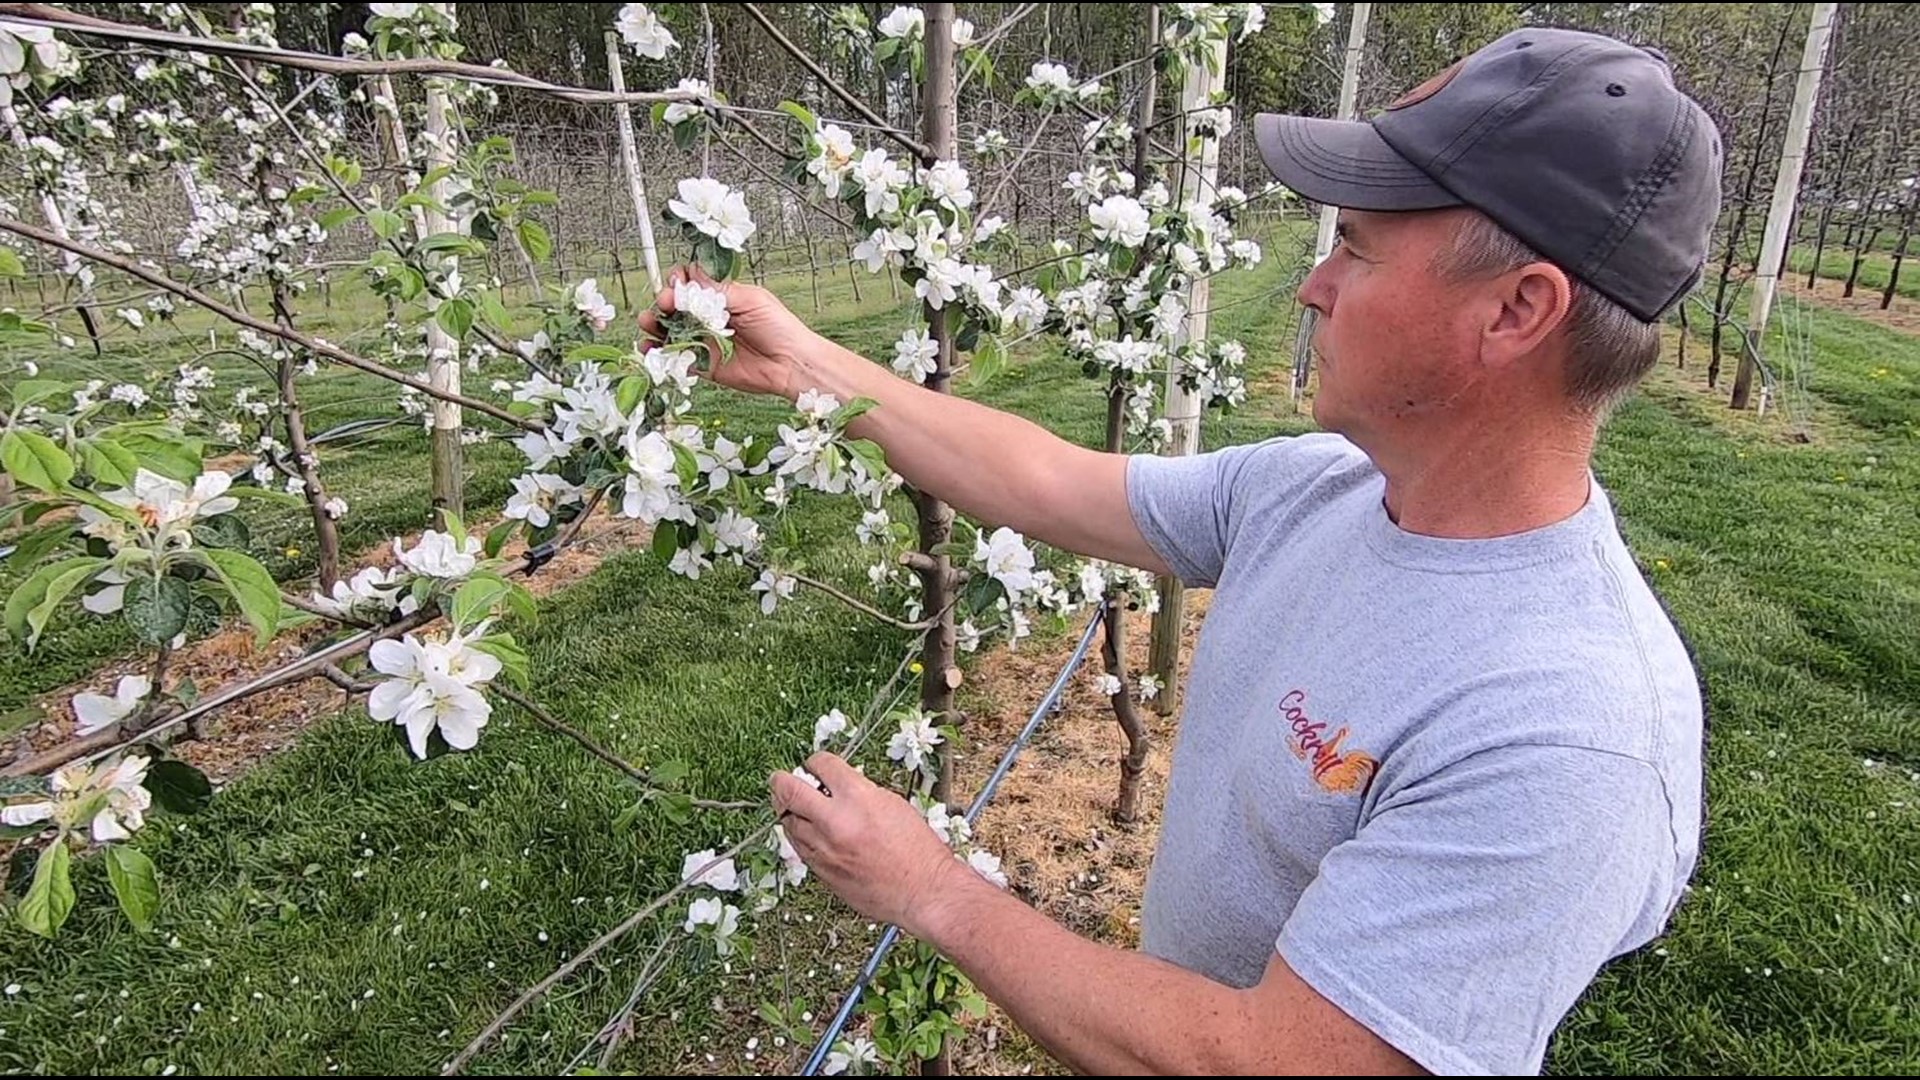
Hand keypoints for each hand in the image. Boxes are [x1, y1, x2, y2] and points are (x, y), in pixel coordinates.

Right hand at [637, 264, 817, 400]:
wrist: (790, 364)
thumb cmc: (779, 327)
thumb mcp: (750, 299)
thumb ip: (718, 291)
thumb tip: (691, 276)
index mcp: (721, 297)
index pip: (690, 283)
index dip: (679, 282)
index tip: (677, 284)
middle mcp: (708, 317)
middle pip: (674, 306)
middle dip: (663, 302)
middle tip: (664, 304)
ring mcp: (703, 340)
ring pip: (670, 330)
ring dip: (655, 324)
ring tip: (649, 323)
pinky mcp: (702, 364)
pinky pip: (676, 357)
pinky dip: (660, 352)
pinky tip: (651, 347)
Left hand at [769, 753, 968, 937]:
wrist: (923, 891)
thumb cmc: (917, 851)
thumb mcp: (893, 805)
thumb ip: (860, 792)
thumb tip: (837, 788)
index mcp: (858, 798)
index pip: (822, 765)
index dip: (816, 761)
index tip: (815, 764)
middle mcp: (836, 821)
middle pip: (790, 791)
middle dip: (781, 781)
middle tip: (779, 779)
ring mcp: (824, 848)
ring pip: (788, 822)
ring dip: (788, 810)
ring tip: (791, 805)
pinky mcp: (822, 871)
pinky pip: (799, 847)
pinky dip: (798, 834)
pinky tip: (804, 831)